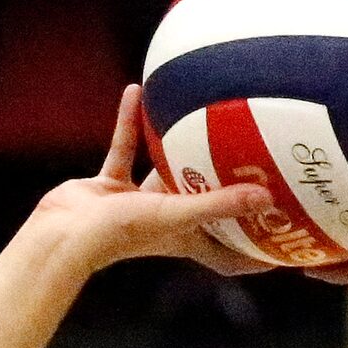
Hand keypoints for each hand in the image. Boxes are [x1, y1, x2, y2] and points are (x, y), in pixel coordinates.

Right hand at [35, 85, 273, 272]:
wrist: (64, 233)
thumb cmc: (120, 233)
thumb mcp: (176, 214)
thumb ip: (219, 203)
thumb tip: (267, 197)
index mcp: (186, 239)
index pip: (228, 255)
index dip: (254, 254)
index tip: (282, 244)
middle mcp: (166, 223)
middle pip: (204, 210)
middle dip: (226, 193)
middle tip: (254, 165)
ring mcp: (137, 205)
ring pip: (165, 173)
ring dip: (177, 149)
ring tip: (199, 117)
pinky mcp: (109, 187)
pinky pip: (125, 149)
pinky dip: (129, 123)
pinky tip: (136, 92)